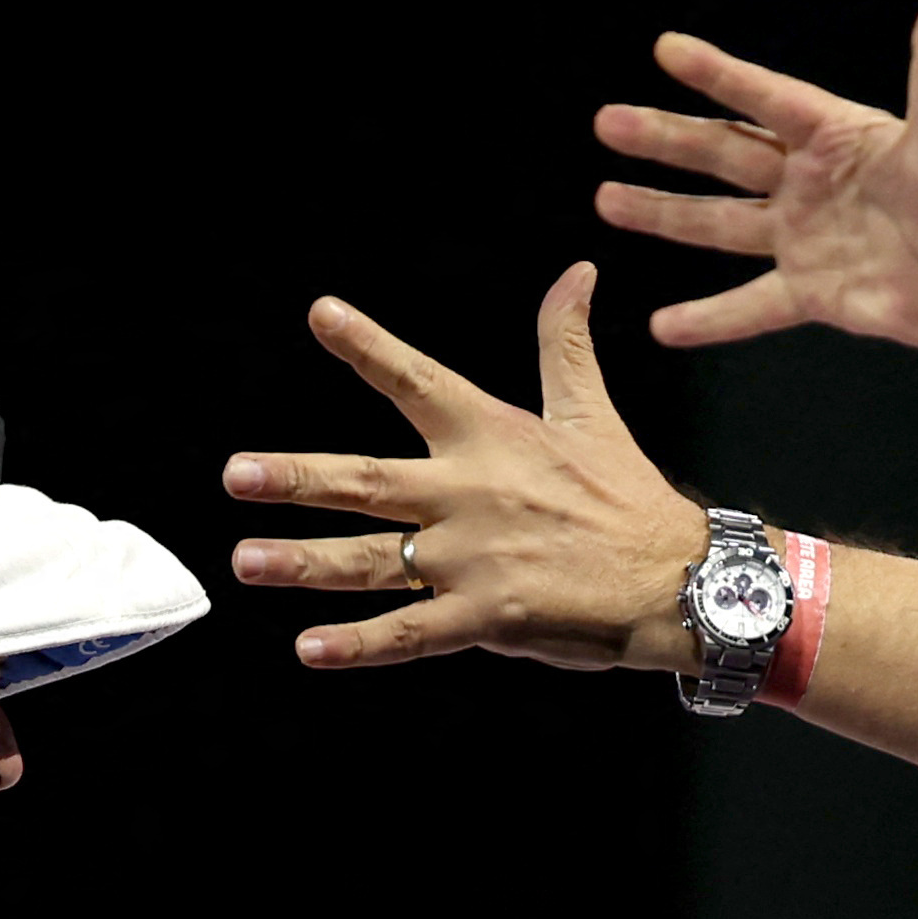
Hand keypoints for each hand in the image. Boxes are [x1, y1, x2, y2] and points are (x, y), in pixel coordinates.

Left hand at [224, 266, 705, 674]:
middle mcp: (471, 493)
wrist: (681, 580)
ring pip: (371, 561)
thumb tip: (578, 271)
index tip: (321, 313)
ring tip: (246, 560)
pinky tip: (309, 648)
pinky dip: (359, 643)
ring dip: (304, 561)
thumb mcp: (592, 413)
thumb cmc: (630, 499)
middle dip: (297, 476)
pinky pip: (410, 633)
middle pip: (368, 479)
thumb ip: (566, 343)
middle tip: (236, 474)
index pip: (419, 380)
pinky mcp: (488, 618)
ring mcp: (474, 559)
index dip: (369, 345)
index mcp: (491, 437)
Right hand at [592, 0, 917, 356]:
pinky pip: (749, 305)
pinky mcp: (811, 293)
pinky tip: (662, 325)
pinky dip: (708, 318)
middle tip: (608, 123)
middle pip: (723, 155)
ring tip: (607, 200)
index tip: (666, 50)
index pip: (763, 97)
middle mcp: (809, 181)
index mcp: (835, 134)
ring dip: (663, 212)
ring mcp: (804, 238)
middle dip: (665, 140)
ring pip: (719, 225)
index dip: (717, 74)